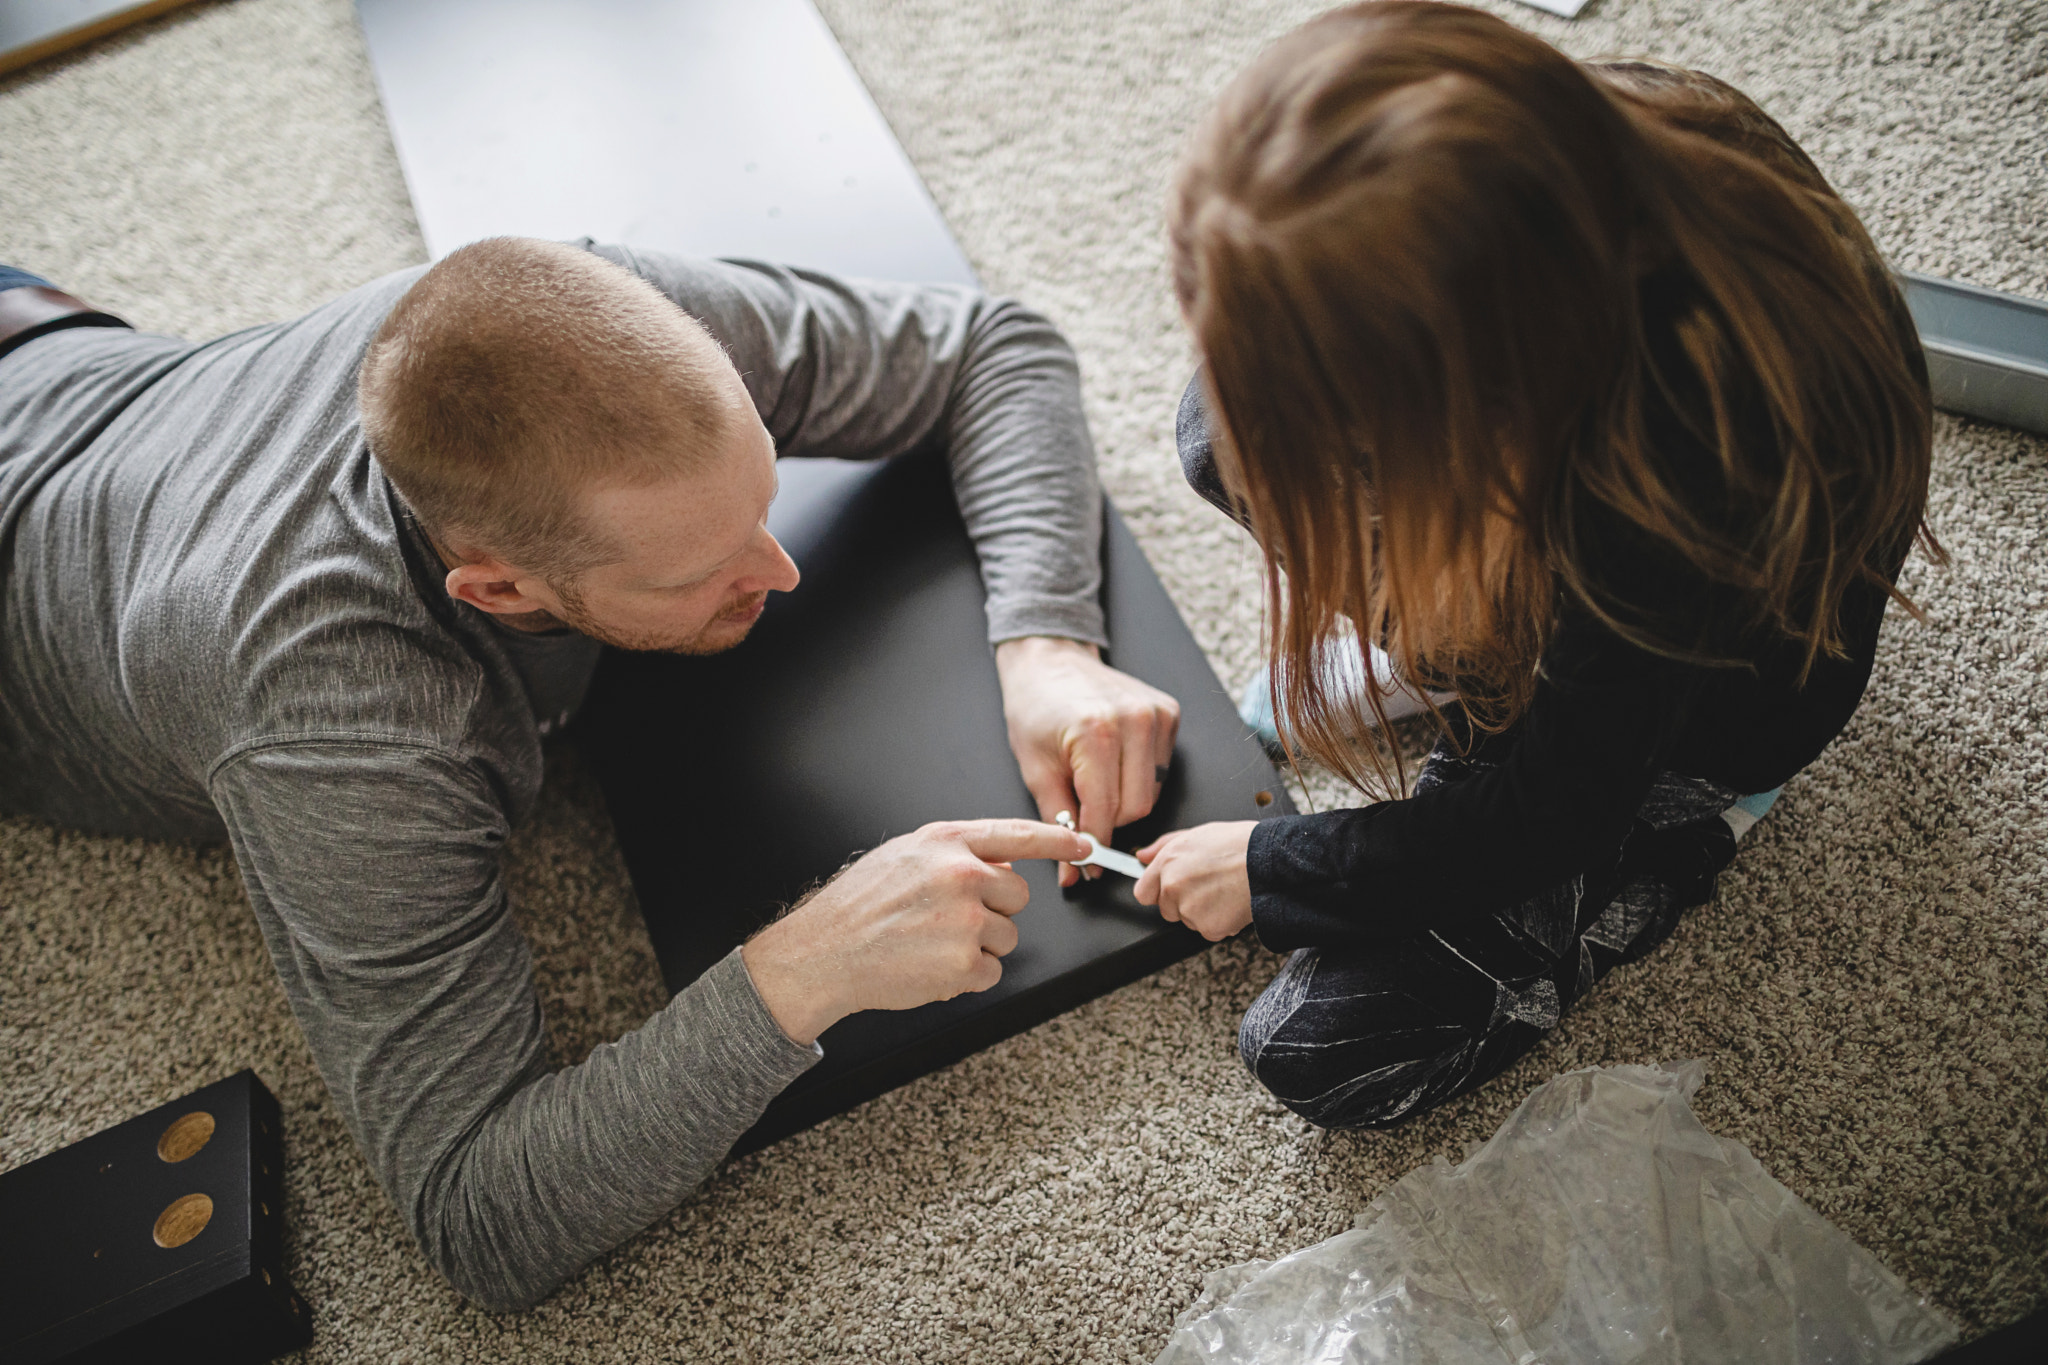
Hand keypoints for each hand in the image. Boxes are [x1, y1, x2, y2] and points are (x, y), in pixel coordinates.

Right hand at [740, 818, 1089, 1043]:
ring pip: (1006, 937)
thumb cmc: (859, 907)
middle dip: (994, 912)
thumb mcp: (905, 856)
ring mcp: (965, 919)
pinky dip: (966, 977)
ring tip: (931, 944)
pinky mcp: (965, 963)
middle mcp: (961, 874)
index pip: (1016, 834)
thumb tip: (1001, 862)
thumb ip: (955, 853)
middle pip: (1017, 896)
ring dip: (978, 947)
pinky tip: (930, 967)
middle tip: (949, 921)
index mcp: (946, 842)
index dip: (1057, 839)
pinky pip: (991, 972)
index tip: (1085, 843)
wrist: (823, 953)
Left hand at [994, 636, 1181, 886]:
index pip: (1106, 811)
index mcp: (1096, 733)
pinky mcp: (1168, 713)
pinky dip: (1138, 777)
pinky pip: (1161, 770)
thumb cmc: (1036, 708)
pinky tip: (1115, 762)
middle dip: (1110, 822)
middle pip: (1137, 807)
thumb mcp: (1036, 768)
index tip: (1085, 864)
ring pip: (1153, 792)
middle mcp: (1134, 721)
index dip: (1094, 844)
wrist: (1050, 661)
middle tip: (1085, 818)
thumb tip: (1072, 872)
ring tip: (1096, 782)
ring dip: (1124, 800)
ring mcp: (1156, 714)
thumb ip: (1057, 822)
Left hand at [1134, 821, 1256, 941]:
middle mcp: (1173, 887)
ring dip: (1203, 912)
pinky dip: (1221, 922)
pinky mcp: (1208, 927)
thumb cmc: (1239, 844)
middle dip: (1184, 902)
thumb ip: (1163, 847)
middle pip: (1167, 910)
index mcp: (1168, 863)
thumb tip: (1142, 856)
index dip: (1158, 892)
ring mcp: (1189, 909)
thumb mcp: (1197, 834)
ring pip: (1189, 920)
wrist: (1269, 861)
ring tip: (1225, 890)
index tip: (1170, 890)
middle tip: (1209, 886)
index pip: (1143, 892)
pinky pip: (1209, 931)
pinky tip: (1233, 903)